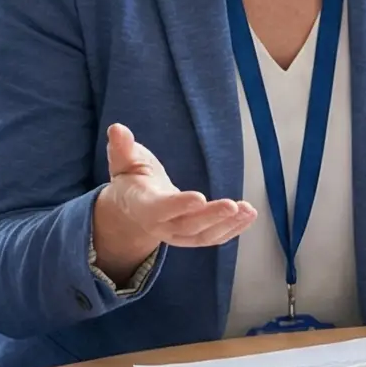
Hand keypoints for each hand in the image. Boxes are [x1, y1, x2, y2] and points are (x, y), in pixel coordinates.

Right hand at [90, 123, 254, 283]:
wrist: (133, 208)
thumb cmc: (132, 179)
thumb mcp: (123, 161)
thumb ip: (122, 148)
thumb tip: (116, 128)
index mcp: (143, 206)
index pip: (161, 208)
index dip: (178, 205)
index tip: (199, 197)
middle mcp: (161, 225)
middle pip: (187, 226)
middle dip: (211, 217)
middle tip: (233, 205)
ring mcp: (178, 235)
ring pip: (203, 236)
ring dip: (228, 225)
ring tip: (249, 210)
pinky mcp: (193, 236)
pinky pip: (214, 238)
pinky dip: (233, 230)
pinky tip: (249, 216)